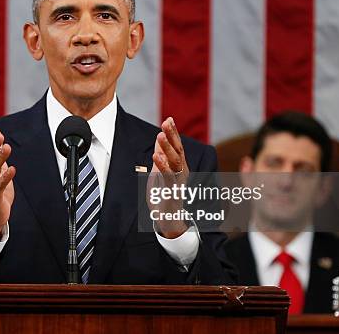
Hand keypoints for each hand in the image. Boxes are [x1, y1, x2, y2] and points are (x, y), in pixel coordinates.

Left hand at [147, 117, 189, 238]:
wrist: (169, 219)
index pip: (178, 146)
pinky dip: (162, 165)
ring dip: (168, 148)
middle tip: (166, 122)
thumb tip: (160, 135)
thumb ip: (161, 153)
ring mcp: (178, 182)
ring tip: (160, 135)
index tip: (169, 119)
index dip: (174, 133)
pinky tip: (156, 155)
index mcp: (180, 166)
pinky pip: (168, 176)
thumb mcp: (161, 169)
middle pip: (178, 151)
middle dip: (172, 136)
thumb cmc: (165, 193)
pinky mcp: (172, 191)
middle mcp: (182, 172)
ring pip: (175, 162)